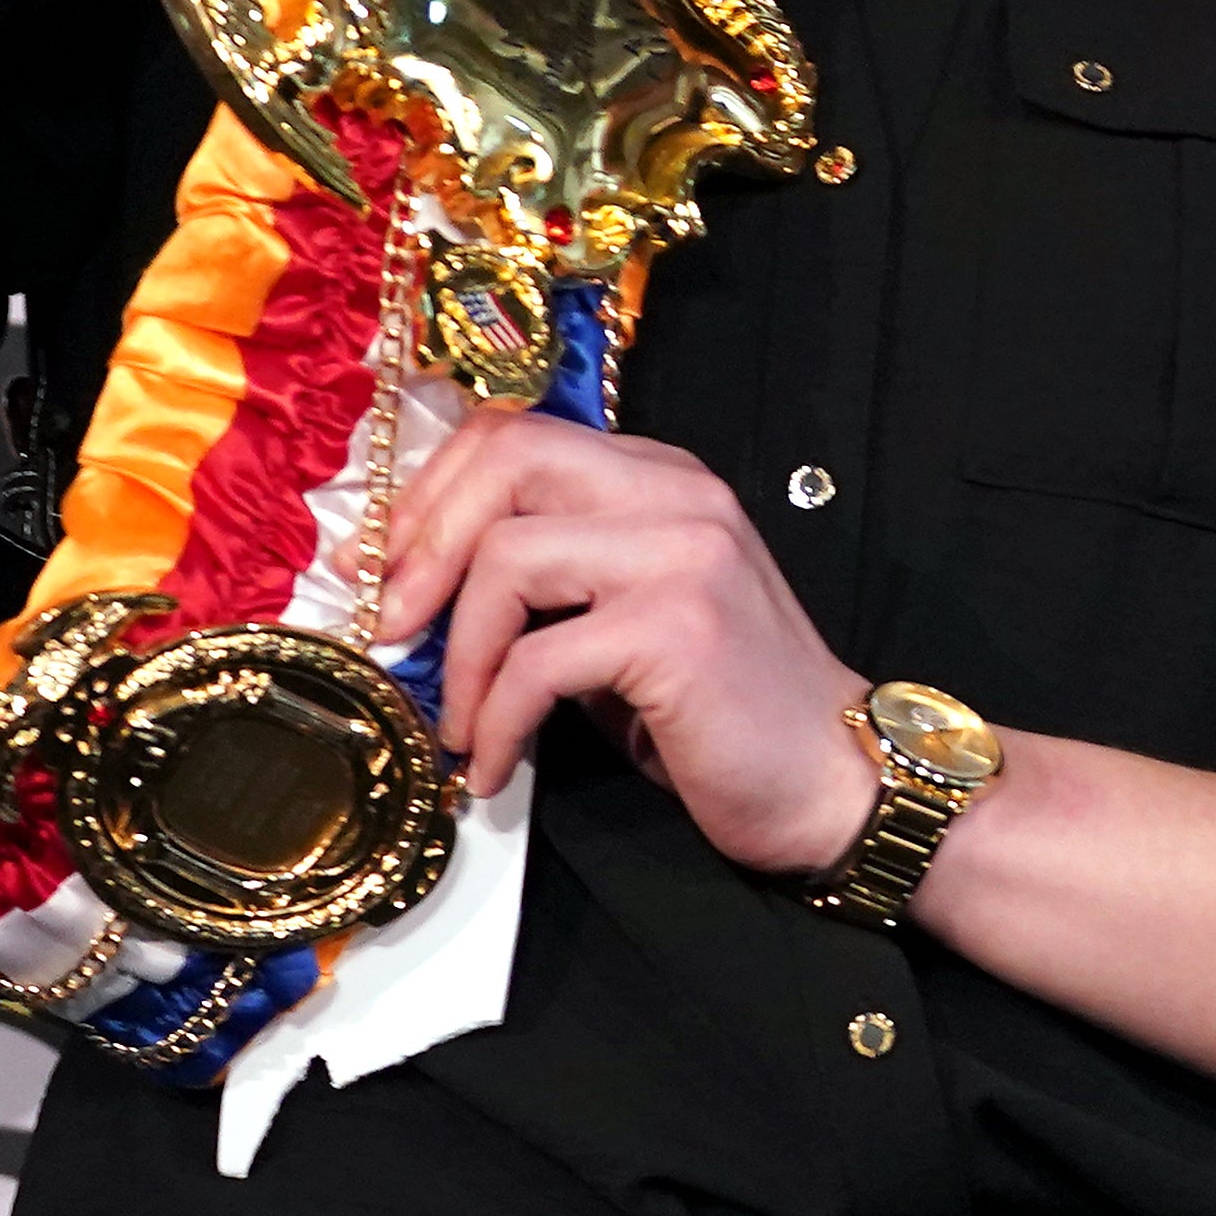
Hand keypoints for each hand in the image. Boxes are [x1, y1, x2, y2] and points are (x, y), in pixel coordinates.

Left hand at [372, 413, 877, 875]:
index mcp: (663, 480)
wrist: (834, 781)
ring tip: (458, 726)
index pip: (518, 434)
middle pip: (508, 462)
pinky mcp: (678, 627)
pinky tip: (494, 768)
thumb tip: (417, 590)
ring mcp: (684, 554)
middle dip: (423, 546)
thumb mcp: (627, 622)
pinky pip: (535, 662)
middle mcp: (678, 496)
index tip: (381, 567)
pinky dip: (494, 723)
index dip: (431, 495)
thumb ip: (551, 584)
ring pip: (508, 557)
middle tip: (393, 631)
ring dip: (458, 657)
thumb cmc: (723, 715)